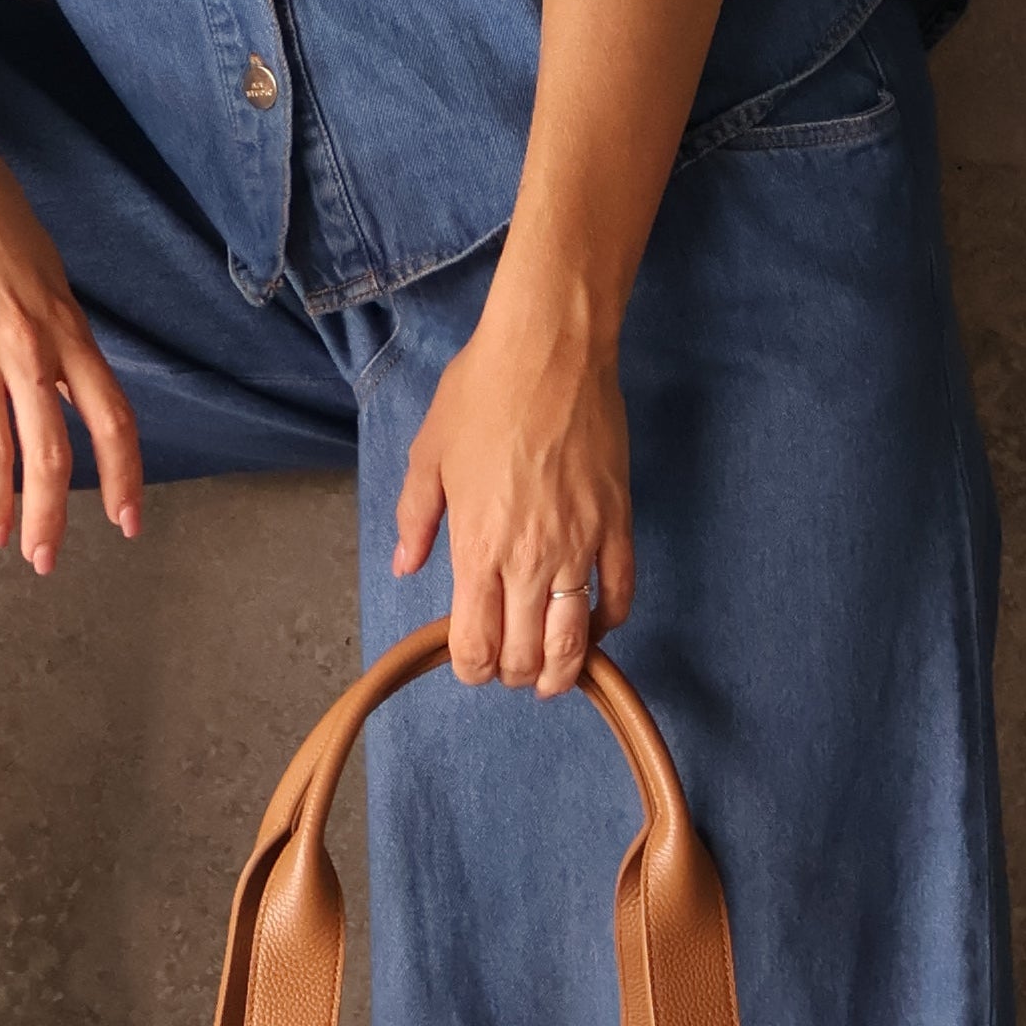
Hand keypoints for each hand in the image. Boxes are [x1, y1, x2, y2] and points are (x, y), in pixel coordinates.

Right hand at [0, 92, 142, 573]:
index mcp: (66, 327)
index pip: (112, 418)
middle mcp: (28, 342)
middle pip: (52, 451)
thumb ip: (57, 335)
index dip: (125, 477)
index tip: (127, 524)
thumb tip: (66, 390)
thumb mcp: (44, 273)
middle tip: (44, 559)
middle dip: (52, 516)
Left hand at [389, 268, 636, 696]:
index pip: (477, 645)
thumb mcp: (428, 456)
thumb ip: (416, 520)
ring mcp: (580, 544)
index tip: (472, 665)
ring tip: (554, 675)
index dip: (473, 670)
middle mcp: (529, 559)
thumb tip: (406, 566)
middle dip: (514, 675)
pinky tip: (594, 626)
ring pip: (575, 639)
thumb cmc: (482, 394)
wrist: (550, 349)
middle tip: (510, 668)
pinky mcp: (618, 523)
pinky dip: (607, 622)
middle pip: (526, 654)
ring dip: (563, 670)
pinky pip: (619, 593)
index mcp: (477, 548)